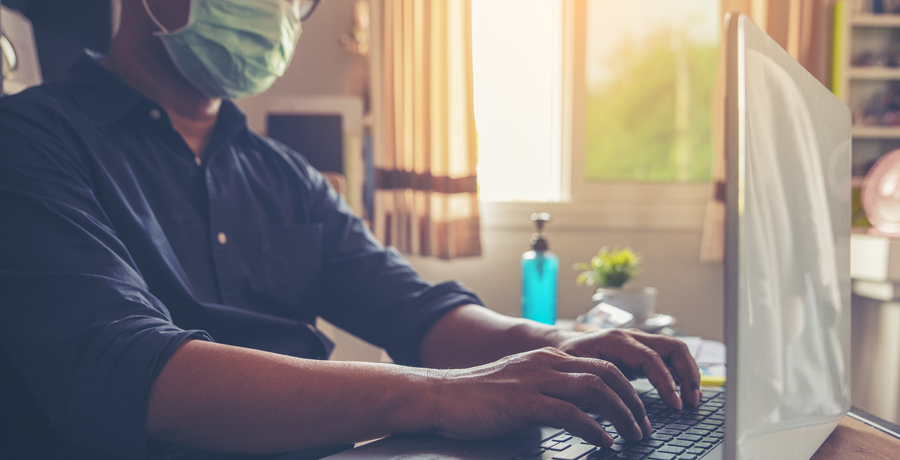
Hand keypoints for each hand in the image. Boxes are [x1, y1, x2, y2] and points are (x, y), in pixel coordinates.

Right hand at [430, 347, 651, 446]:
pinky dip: (594, 428)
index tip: (638, 412)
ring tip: (633, 436)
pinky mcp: (524, 402)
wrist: (439, 396)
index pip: (600, 365)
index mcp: (547, 358)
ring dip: (622, 414)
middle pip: (605, 373)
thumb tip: (576, 414)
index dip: (626, 388)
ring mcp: (535, 380)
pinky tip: (605, 442)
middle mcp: (546, 363)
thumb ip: (547, 393)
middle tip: (644, 426)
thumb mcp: (519, 387)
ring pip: (595, 389)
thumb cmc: (477, 399)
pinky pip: (570, 413)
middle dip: (632, 400)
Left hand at [552, 329, 700, 409]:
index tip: (675, 404)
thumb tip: (613, 409)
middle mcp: (632, 337)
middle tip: (691, 402)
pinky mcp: (642, 352)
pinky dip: (680, 374)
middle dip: (688, 374)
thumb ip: (596, 384)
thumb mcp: (577, 370)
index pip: (651, 358)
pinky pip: (669, 359)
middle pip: (673, 348)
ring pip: (675, 351)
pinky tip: (684, 394)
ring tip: (693, 400)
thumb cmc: (566, 357)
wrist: (560, 344)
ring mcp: (640, 342)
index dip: (666, 382)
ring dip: (688, 374)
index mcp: (616, 340)